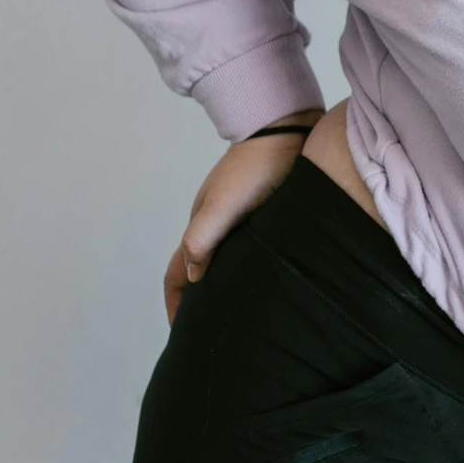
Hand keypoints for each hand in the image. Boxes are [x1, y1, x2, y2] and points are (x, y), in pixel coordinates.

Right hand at [163, 114, 320, 323]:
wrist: (286, 128)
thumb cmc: (256, 166)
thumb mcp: (224, 204)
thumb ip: (203, 237)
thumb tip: (195, 277)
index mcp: (201, 227)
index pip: (179, 275)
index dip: (177, 305)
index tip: (183, 334)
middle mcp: (215, 224)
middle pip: (198, 270)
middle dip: (199, 301)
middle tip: (211, 331)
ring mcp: (238, 217)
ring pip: (223, 260)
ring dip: (223, 285)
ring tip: (239, 313)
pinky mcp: (262, 210)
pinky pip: (246, 248)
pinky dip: (246, 268)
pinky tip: (266, 278)